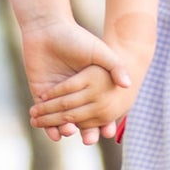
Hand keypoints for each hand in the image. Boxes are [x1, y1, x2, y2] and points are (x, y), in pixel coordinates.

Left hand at [19, 18, 131, 144]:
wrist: (49, 29)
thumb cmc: (77, 38)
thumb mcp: (100, 52)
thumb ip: (115, 66)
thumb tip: (128, 84)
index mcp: (90, 87)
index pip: (99, 112)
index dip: (104, 124)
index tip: (108, 132)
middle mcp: (75, 95)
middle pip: (82, 121)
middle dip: (86, 132)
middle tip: (90, 140)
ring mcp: (57, 96)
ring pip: (62, 121)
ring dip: (66, 130)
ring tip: (70, 131)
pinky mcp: (40, 94)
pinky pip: (45, 116)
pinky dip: (49, 127)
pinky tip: (55, 133)